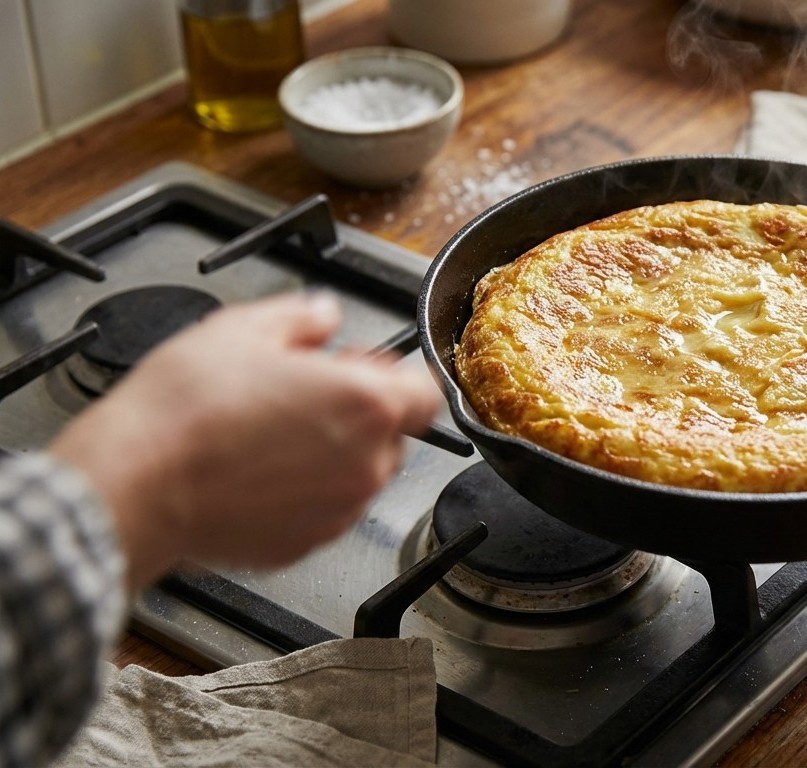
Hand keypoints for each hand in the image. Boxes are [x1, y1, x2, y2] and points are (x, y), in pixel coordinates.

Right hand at [50, 292, 443, 588]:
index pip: (427, 391)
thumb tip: (323, 316)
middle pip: (392, 435)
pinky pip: (322, 511)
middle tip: (302, 395)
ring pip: (357, 475)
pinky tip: (256, 473)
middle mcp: (365, 465)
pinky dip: (302, 493)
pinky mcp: (305, 544)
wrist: (135, 482)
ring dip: (331, 455)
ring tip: (269, 435)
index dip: (396, 374)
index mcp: (367, 405)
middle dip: (358, 413)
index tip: (362, 366)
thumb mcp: (243, 329)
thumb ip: (302, 317)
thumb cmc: (186, 410)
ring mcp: (338, 512)